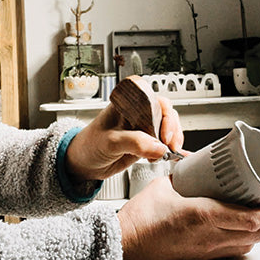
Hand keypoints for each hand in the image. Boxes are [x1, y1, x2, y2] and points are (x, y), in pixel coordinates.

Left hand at [65, 97, 184, 182]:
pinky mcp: (149, 140)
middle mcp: (139, 111)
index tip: (161, 126)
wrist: (85, 164)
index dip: (161, 108)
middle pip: (166, 111)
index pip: (152, 95)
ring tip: (166, 152)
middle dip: (172, 127)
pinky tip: (166, 156)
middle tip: (167, 143)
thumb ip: (135, 143)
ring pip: (170, 126)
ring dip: (173, 140)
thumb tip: (159, 148)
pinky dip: (170, 149)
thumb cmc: (90, 145)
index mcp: (128, 103)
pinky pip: (166, 141)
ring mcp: (145, 126)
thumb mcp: (111, 142)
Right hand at [117, 177, 259, 259]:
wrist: (122, 245)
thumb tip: (197, 165)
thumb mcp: (166, 185)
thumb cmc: (139, 218)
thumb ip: (186, 175)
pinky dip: (244, 242)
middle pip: (255, 234)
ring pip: (245, 245)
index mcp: (204, 216)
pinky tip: (243, 231)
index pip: (252, 218)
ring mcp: (205, 251)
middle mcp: (209, 237)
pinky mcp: (199, 259)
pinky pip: (231, 252)